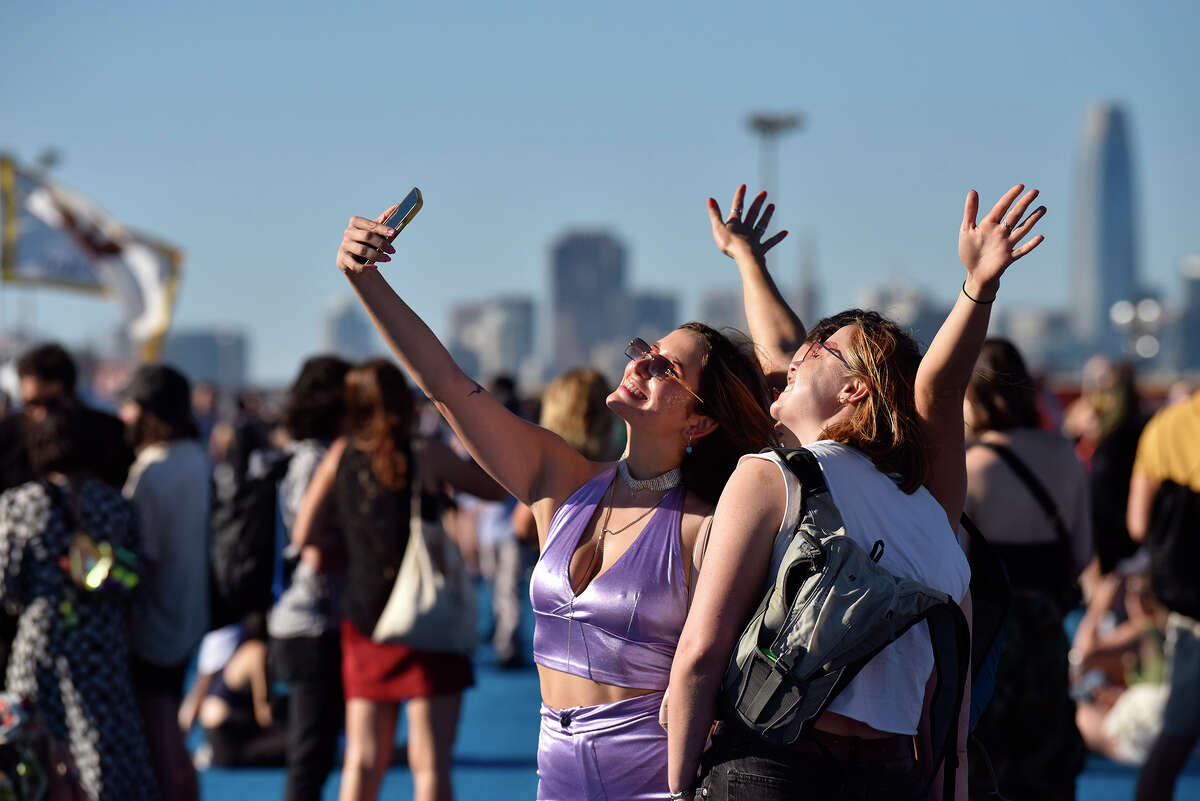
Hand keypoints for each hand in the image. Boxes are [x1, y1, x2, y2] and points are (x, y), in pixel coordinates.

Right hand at [337, 204, 399, 273]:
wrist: (354, 258)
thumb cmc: (367, 241)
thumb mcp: (374, 230)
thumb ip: (384, 219)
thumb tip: (397, 206)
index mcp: (356, 222)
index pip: (371, 225)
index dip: (383, 229)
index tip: (394, 233)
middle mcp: (348, 232)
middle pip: (367, 236)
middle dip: (382, 244)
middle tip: (393, 251)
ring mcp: (344, 246)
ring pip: (362, 251)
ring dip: (377, 256)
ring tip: (388, 259)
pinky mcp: (343, 259)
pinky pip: (355, 265)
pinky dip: (366, 268)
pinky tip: (376, 268)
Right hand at [708, 184, 787, 261]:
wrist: (744, 257)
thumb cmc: (730, 244)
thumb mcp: (718, 228)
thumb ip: (715, 214)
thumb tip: (710, 199)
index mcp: (736, 224)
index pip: (737, 207)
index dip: (740, 197)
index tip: (744, 186)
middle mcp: (747, 230)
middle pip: (753, 214)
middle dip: (757, 203)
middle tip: (764, 193)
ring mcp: (754, 239)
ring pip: (761, 225)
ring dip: (766, 215)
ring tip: (772, 206)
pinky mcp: (760, 250)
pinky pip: (770, 242)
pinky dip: (777, 238)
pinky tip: (785, 232)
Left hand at [958, 184, 1045, 300]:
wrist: (974, 273)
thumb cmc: (969, 251)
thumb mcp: (966, 230)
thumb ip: (970, 211)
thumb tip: (973, 191)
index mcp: (989, 224)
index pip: (1002, 207)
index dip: (1010, 196)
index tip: (1020, 186)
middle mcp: (1001, 232)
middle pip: (1015, 215)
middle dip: (1024, 203)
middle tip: (1035, 191)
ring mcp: (1006, 244)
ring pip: (1021, 229)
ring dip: (1032, 219)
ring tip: (1043, 208)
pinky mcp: (1008, 258)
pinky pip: (1021, 250)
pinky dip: (1030, 244)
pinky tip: (1040, 237)